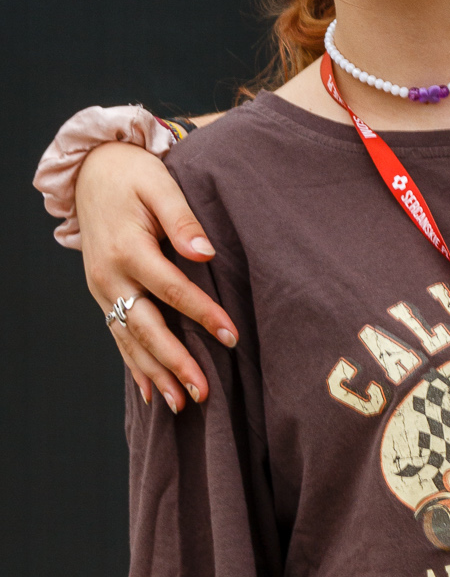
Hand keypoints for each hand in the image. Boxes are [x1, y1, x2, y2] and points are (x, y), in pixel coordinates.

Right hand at [77, 141, 233, 409]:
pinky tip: (151, 391)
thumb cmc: (133, 174)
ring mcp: (102, 289)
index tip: (231, 337)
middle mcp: (110, 276)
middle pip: (147, 327)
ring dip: (155, 373)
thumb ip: (182, 218)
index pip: (171, 289)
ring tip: (180, 404)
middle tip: (202, 392)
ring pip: (130, 340)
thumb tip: (205, 253)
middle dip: (175, 361)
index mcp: (128, 249)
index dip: (202, 314)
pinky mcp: (102, 294)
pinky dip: (135, 365)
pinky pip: (118, 336)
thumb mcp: (160, 183)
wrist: (91, 172)